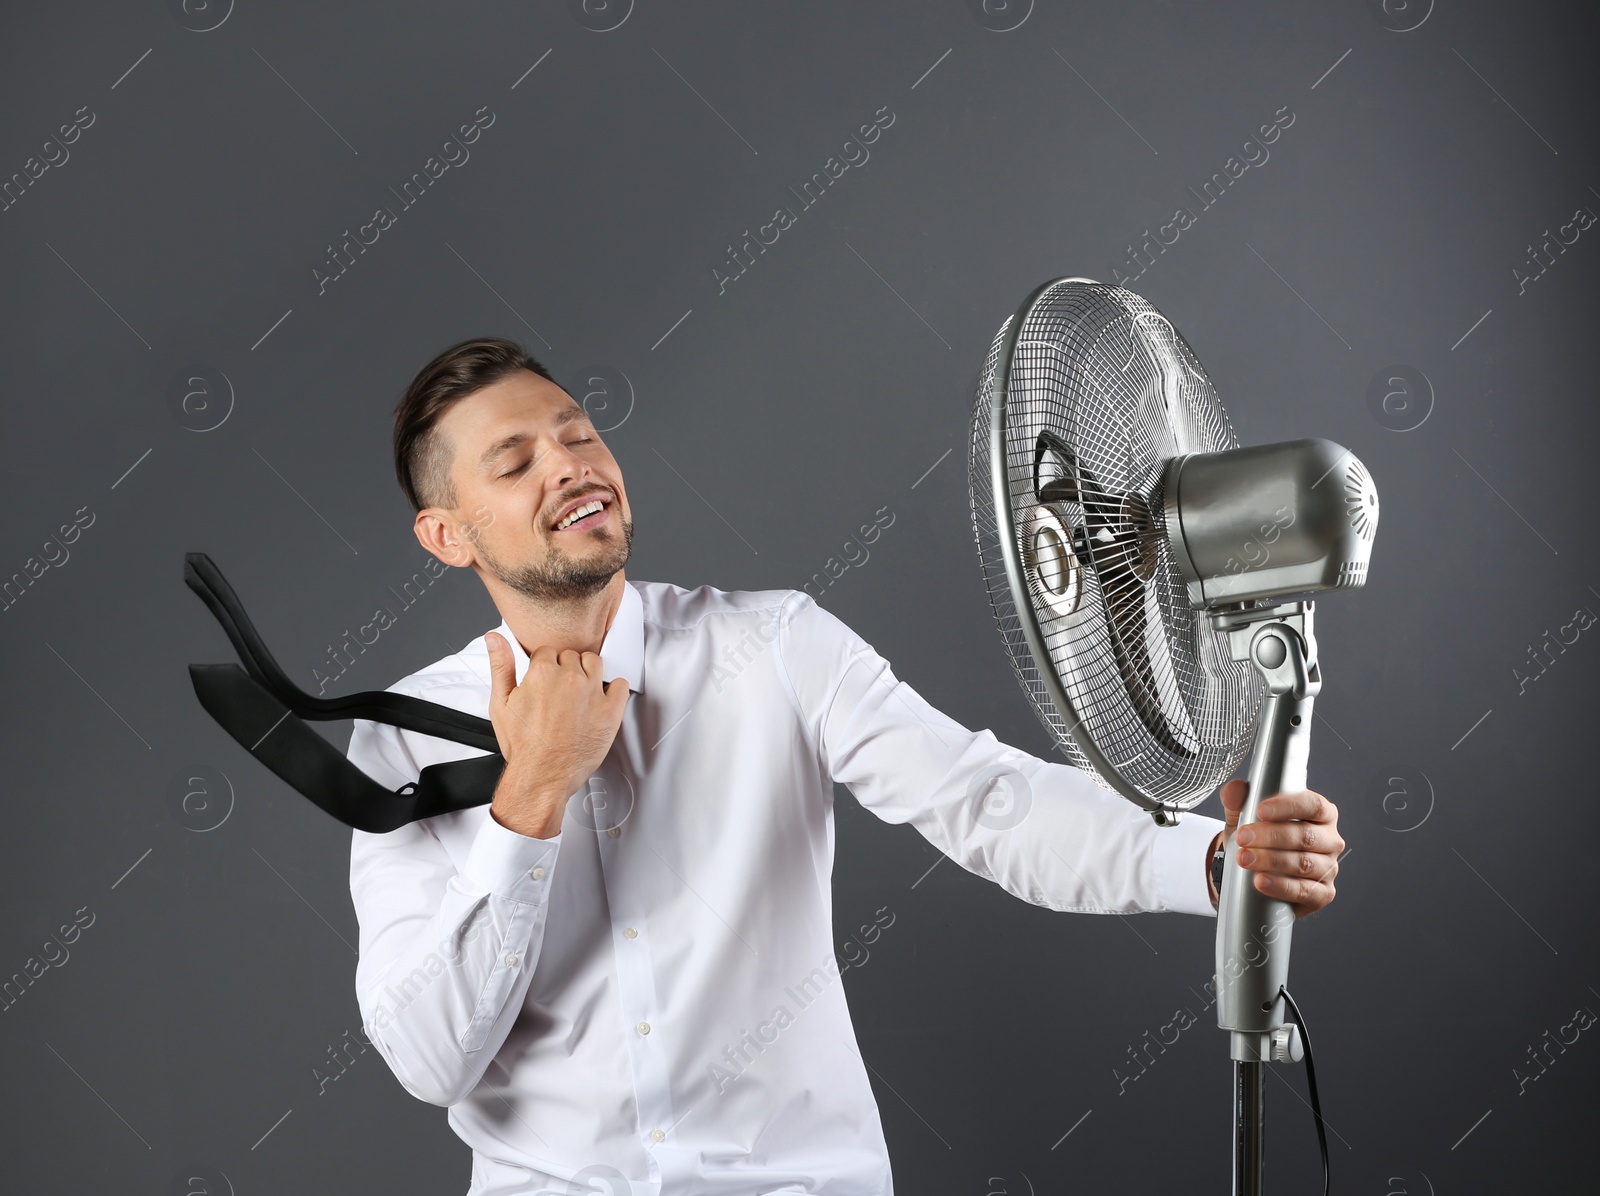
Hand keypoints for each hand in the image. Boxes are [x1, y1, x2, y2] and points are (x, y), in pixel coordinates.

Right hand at [484, 632, 630, 838]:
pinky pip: (621, 685)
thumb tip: (495, 639)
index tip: (545, 681)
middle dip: (565, 670)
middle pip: (572, 656)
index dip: (545, 667)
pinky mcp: (611, 710)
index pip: (548, 651)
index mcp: (542, 673)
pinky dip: (614, 690)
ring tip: (579, 693)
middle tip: (560, 693)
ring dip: (588, 673)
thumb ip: (500, 665)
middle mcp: (569, 678)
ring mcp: (592, 693)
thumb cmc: (523, 746)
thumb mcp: (501, 703)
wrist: (542, 776)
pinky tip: (601, 701)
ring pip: (595, 663)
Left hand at [1218, 779, 1342, 918]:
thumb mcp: (1243, 815)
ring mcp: (1328, 867)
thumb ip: (1238, 799)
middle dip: (1271, 836)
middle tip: (1243, 837)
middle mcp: (1329, 839)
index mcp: (1320, 812)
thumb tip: (1234, 789)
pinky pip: (1306, 891)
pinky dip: (1281, 887)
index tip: (1260, 810)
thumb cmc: (1257, 837)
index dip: (1287, 806)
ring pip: (1304, 863)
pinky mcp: (1322, 893)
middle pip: (1306, 835)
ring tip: (1244, 859)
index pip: (1312, 804)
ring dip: (1271, 861)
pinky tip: (1261, 881)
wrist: (1254, 872)